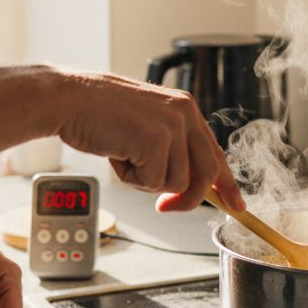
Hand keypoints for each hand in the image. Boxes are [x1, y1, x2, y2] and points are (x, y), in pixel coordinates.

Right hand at [50, 69, 244, 212]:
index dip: (227, 184)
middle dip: (188, 199)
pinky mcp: (156, 140)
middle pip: (205, 174)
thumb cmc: (100, 114)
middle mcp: (185, 114)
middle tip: (164, 208)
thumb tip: (186, 185)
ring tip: (124, 155)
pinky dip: (131, 177)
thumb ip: (171, 148)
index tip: (237, 207)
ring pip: (176, 183)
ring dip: (145, 180)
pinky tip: (117, 153)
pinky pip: (152, 182)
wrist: (71, 100)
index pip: (215, 152)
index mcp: (186, 108)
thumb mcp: (147, 126)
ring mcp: (172, 126)